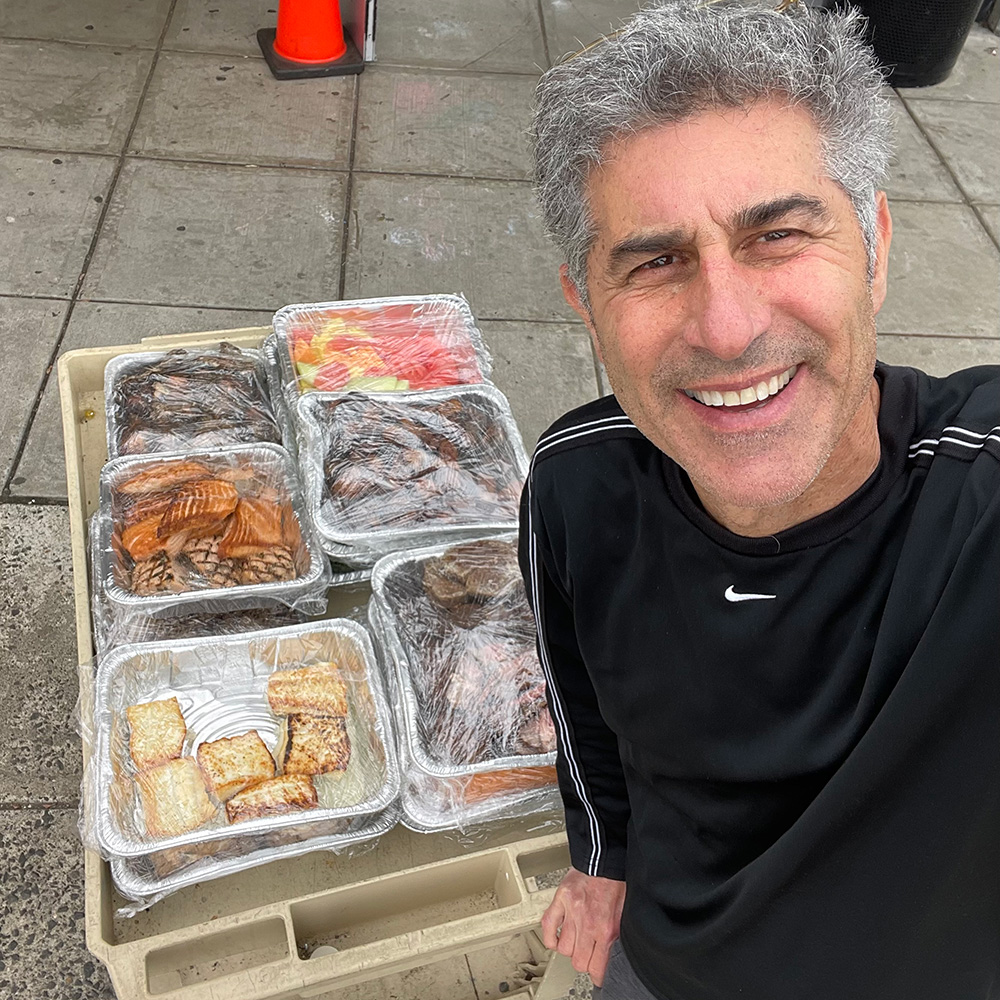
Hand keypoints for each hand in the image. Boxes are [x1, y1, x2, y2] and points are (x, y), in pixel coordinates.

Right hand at [541, 867, 625, 986]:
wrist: (605, 859)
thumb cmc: (616, 883)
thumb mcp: (624, 914)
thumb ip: (616, 935)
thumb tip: (612, 955)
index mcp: (607, 929)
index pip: (597, 967)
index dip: (597, 975)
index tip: (597, 975)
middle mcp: (588, 923)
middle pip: (578, 962)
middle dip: (583, 962)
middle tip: (587, 955)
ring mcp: (571, 912)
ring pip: (563, 948)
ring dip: (569, 948)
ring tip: (575, 941)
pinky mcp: (560, 900)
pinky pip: (548, 927)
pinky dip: (550, 937)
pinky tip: (557, 938)